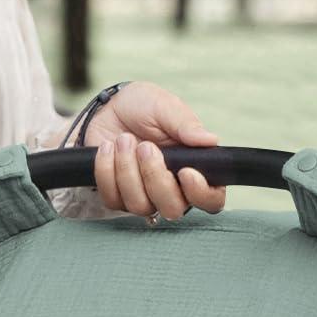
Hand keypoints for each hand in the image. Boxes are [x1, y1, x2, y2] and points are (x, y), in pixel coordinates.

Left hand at [83, 81, 226, 219]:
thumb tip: (210, 140)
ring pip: (140, 206)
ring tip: (123, 140)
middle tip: (145, 146)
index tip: (185, 172)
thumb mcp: (166, 107)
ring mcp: (144, 197)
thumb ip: (186, 124)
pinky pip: (113, 198)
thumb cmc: (144, 107)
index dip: (201, 193)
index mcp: (194, 169)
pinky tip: (107, 148)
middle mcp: (172, 190)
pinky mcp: (117, 197)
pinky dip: (106, 171)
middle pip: (173, 209)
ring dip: (127, 170)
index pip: (211, 200)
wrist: (109, 108)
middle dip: (155, 178)